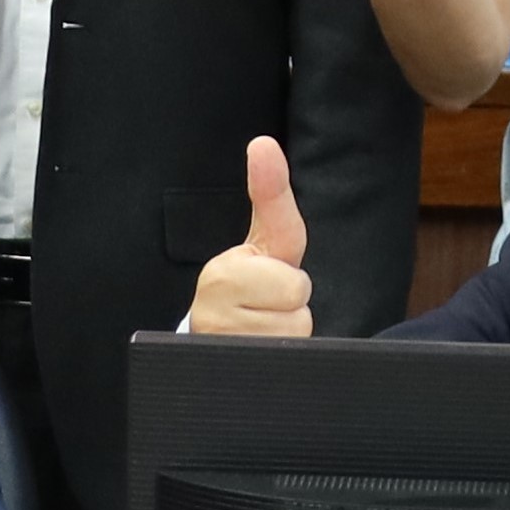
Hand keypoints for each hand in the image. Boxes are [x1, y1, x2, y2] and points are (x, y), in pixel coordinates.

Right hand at [180, 134, 317, 337]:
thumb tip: (263, 143)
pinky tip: (259, 346)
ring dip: (286, 329)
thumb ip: (271, 195)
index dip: (287, 274)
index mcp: (222, 271)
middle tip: (268, 303)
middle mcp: (211, 306)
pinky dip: (280, 353)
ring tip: (262, 325)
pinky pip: (285, 354)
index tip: (269, 238)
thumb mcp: (265, 242)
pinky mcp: (229, 367)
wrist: (216, 345)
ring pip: (295, 329)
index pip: (286, 269)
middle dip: (293, 302)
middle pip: (297, 296)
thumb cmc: (249, 287)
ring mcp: (219, 341)